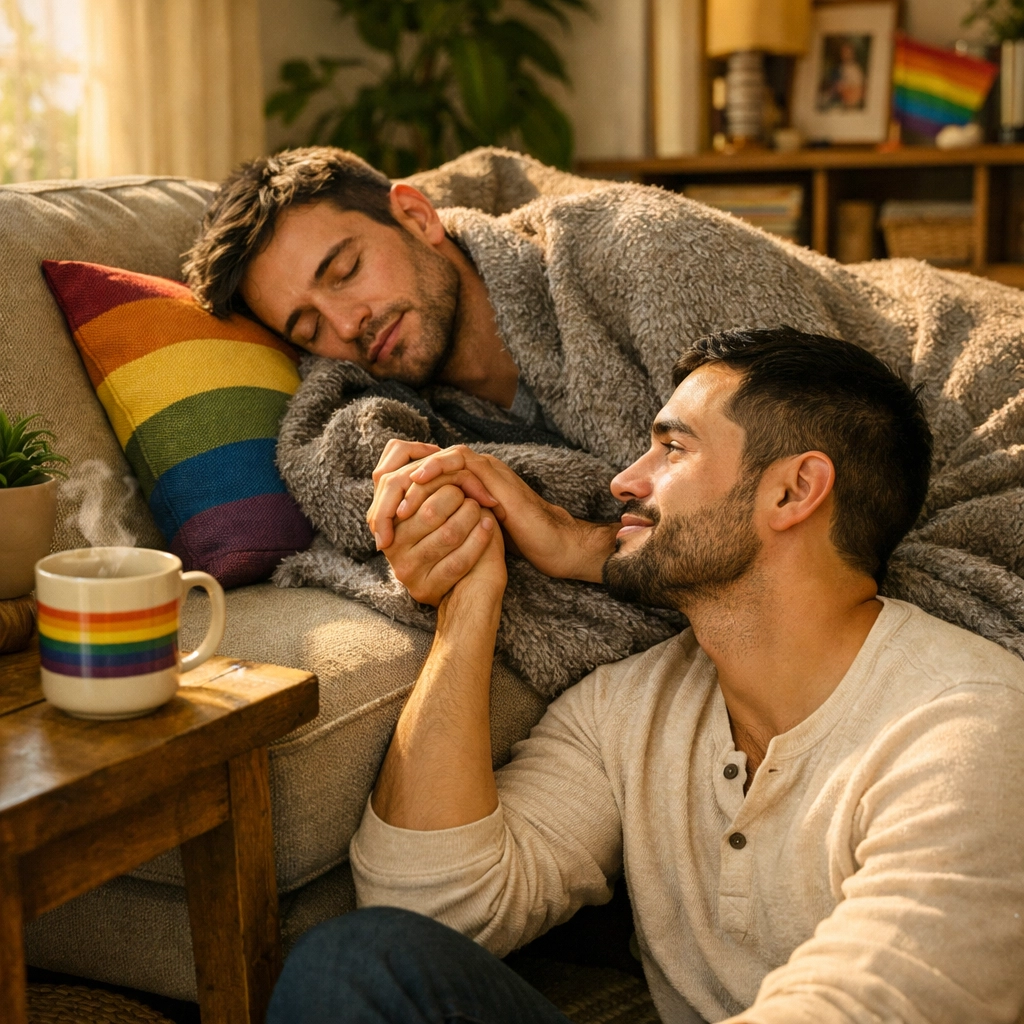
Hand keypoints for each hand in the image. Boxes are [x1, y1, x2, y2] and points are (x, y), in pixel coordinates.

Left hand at [370, 442, 617, 582]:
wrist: (547, 543)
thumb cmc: (509, 542)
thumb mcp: (464, 536)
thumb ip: (440, 530)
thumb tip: (406, 543)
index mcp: (455, 484)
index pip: (413, 475)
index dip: (389, 498)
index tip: (378, 529)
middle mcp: (464, 470)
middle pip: (416, 462)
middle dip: (391, 490)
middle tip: (379, 519)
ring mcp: (478, 467)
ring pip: (432, 458)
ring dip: (409, 480)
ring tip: (394, 506)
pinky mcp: (490, 472)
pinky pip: (457, 461)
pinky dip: (435, 469)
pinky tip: (418, 483)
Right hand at [385, 478, 505, 605]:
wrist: (464, 592)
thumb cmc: (450, 543)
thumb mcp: (432, 513)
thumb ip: (425, 487)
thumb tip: (429, 450)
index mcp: (390, 526)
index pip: (413, 493)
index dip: (441, 481)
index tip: (462, 476)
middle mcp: (393, 550)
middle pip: (431, 511)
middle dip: (459, 497)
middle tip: (476, 495)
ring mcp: (408, 571)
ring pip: (448, 533)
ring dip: (473, 515)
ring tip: (486, 509)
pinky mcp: (426, 589)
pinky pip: (458, 560)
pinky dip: (480, 538)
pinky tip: (491, 527)